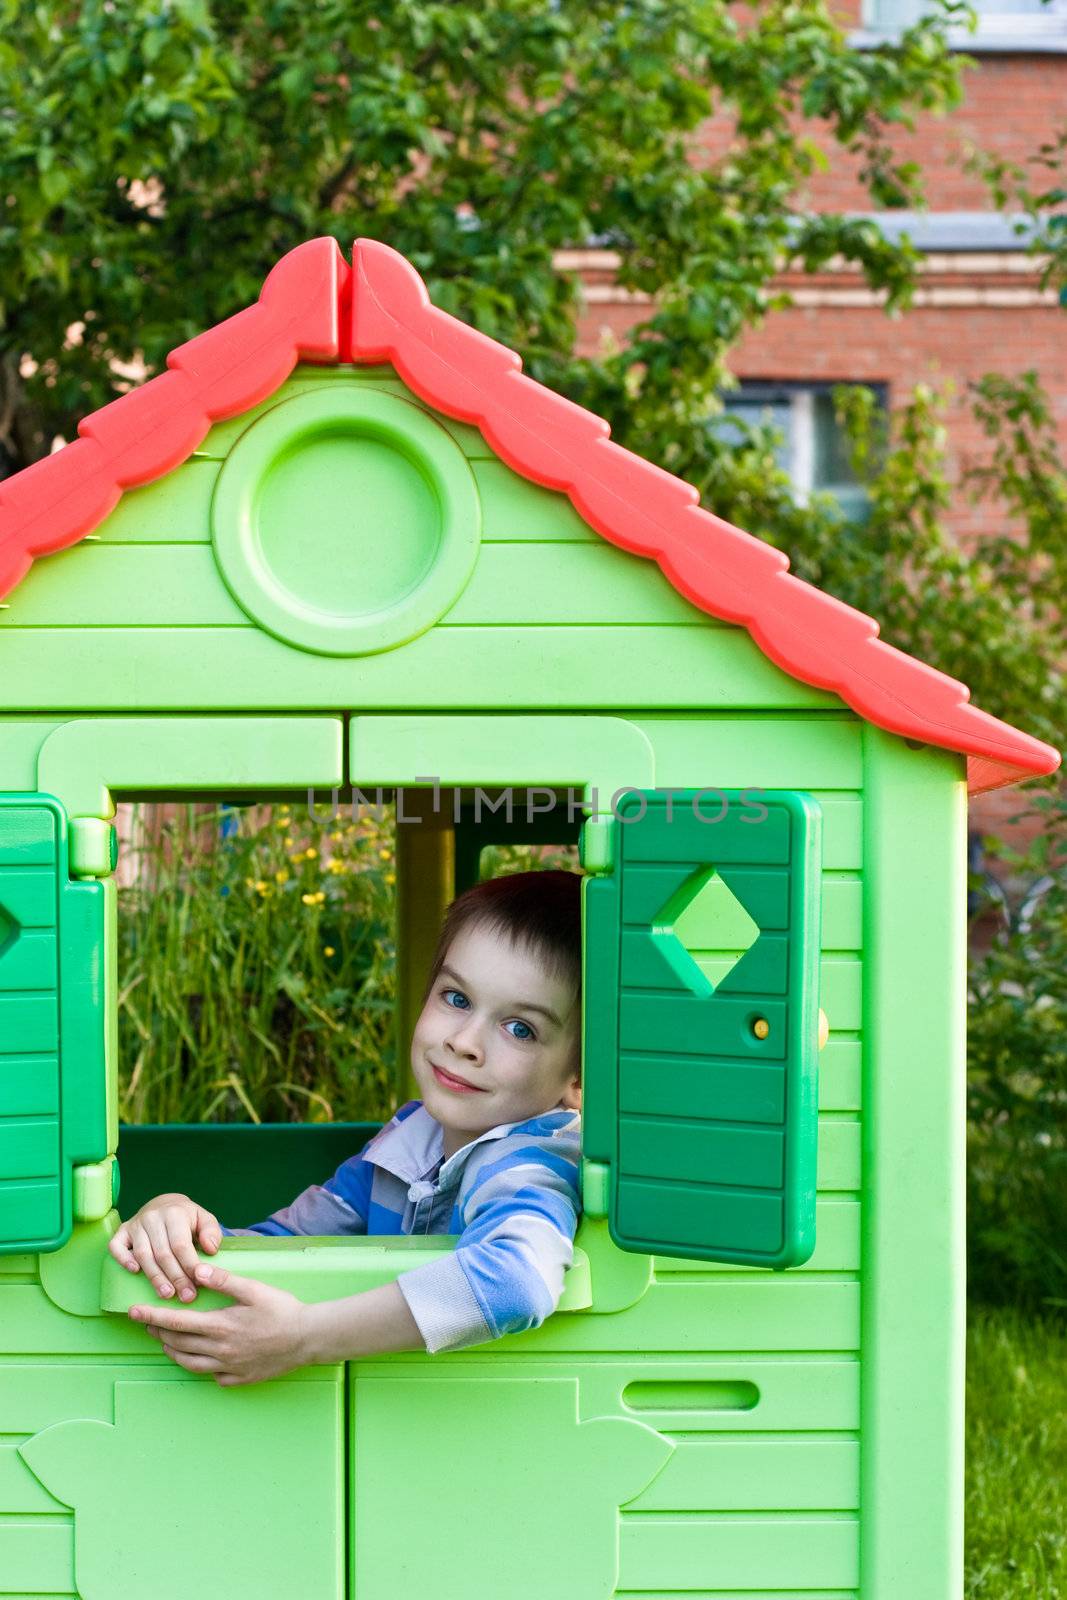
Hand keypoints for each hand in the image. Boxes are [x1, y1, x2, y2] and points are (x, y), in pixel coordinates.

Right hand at [108, 1192, 222, 1302]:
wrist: (165, 1205)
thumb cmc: (187, 1218)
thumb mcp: (205, 1219)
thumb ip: (212, 1232)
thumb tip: (210, 1250)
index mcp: (174, 1213)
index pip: (181, 1244)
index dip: (189, 1265)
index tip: (198, 1283)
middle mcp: (153, 1217)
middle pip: (163, 1253)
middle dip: (176, 1277)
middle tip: (186, 1296)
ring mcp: (135, 1224)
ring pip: (143, 1254)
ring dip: (155, 1277)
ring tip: (167, 1294)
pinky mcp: (122, 1231)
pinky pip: (116, 1246)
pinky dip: (123, 1259)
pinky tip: (135, 1272)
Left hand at [128, 1262, 312, 1386]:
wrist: (308, 1338)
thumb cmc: (283, 1310)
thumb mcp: (254, 1289)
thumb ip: (224, 1281)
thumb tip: (196, 1270)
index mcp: (220, 1326)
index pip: (176, 1322)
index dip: (151, 1316)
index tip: (133, 1312)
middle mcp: (219, 1351)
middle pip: (178, 1344)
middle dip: (158, 1332)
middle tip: (147, 1323)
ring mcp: (229, 1368)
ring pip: (189, 1364)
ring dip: (173, 1352)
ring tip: (166, 1342)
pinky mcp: (239, 1379)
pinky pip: (211, 1376)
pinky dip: (200, 1367)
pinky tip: (201, 1359)